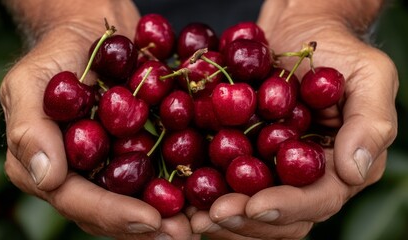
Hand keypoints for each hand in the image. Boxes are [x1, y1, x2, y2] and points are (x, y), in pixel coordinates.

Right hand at [0, 6, 194, 239]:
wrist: (94, 34)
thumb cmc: (56, 55)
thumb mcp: (30, 83)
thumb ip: (29, 129)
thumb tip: (45, 177)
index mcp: (51, 168)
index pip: (77, 201)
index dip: (112, 213)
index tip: (149, 219)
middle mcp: (82, 176)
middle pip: (112, 212)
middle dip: (147, 226)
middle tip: (184, 233)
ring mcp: (112, 166)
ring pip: (139, 200)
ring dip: (171, 216)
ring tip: (201, 224)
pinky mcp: (140, 151)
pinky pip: (160, 174)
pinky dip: (182, 186)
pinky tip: (207, 193)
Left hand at [190, 1, 397, 238]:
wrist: (298, 33)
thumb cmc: (338, 52)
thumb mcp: (369, 78)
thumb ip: (370, 124)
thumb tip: (354, 172)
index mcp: (338, 168)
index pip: (317, 200)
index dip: (287, 207)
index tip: (255, 205)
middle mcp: (303, 178)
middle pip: (280, 218)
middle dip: (246, 221)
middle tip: (212, 216)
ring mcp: (271, 170)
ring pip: (249, 211)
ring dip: (221, 219)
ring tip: (192, 216)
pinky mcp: (243, 157)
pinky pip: (224, 184)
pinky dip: (205, 194)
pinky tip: (183, 195)